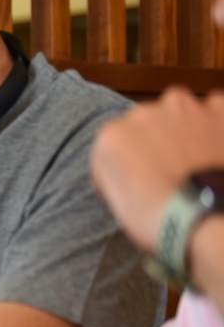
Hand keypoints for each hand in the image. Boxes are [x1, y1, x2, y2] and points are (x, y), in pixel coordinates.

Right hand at [91, 89, 223, 253]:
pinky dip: (214, 125)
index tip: (136, 181)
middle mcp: (143, 113)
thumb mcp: (118, 203)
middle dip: (153, 142)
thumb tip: (131, 171)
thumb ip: (118, 174)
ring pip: (178, 112)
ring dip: (182, 128)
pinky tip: (216, 147)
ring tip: (194, 159)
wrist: (208, 218)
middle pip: (145, 124)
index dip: (125, 165)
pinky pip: (214, 110)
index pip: (113, 147)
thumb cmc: (162, 218)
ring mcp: (184, 108)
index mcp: (112, 137)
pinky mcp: (220, 109)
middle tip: (167, 171)